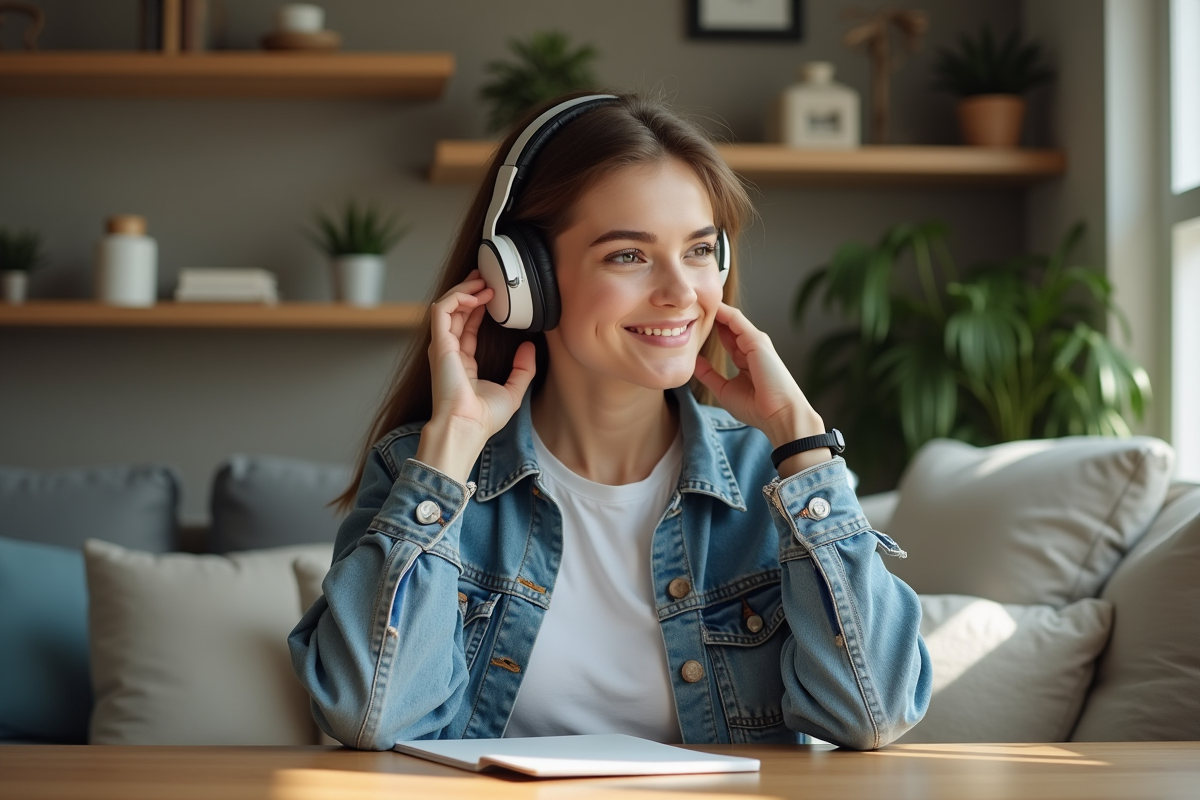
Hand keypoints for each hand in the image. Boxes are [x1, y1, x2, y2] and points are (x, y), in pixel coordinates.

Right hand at [416, 270, 536, 482]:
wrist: (466, 428)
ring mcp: (442, 347)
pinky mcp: (440, 344)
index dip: (479, 306)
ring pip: (447, 306)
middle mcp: (449, 352)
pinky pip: (442, 310)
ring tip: (484, 280)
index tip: (493, 292)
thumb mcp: (513, 391)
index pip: (468, 325)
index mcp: (462, 362)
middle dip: (470, 290)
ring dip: (465, 289)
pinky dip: (457, 297)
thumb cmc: (483, 418)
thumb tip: (529, 346)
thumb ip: (523, 369)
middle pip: (456, 311)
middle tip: (488, 276)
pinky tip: (477, 295)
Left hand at [693, 303, 830, 474]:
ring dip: (716, 309)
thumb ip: (709, 375)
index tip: (692, 322)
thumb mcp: (724, 389)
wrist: (779, 414)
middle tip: (692, 306)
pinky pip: (736, 320)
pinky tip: (709, 305)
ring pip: (732, 320)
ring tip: (696, 299)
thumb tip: (694, 362)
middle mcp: (751, 348)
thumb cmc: (756, 408)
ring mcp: (755, 342)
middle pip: (729, 327)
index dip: (712, 330)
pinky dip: (723, 311)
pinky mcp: (756, 340)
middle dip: (713, 316)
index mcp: (746, 361)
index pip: (727, 339)